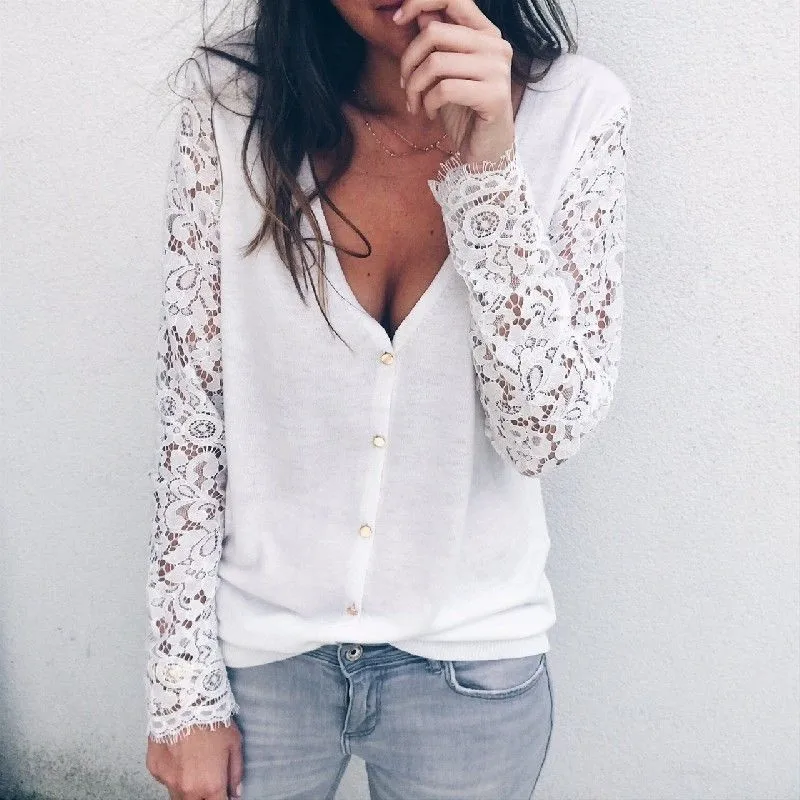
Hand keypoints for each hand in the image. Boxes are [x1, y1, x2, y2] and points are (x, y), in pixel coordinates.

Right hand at [146, 722, 242, 799]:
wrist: (184, 702)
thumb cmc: (212, 721)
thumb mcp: (234, 743)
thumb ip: (235, 772)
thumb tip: (236, 792)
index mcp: (210, 785)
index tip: (224, 794)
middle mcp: (187, 789)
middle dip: (204, 797)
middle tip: (208, 780)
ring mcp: (168, 782)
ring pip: (178, 796)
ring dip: (188, 789)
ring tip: (194, 767)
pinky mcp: (155, 771)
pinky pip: (165, 780)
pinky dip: (173, 774)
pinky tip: (179, 755)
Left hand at [395, 0, 515, 163]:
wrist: (485, 152)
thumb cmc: (463, 111)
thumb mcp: (444, 73)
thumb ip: (437, 42)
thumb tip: (418, 13)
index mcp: (486, 33)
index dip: (419, 1)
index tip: (397, 20)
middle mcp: (496, 46)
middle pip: (435, 32)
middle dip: (408, 60)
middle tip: (404, 85)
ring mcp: (498, 70)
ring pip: (436, 62)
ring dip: (415, 87)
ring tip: (414, 103)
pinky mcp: (494, 96)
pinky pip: (445, 90)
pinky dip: (428, 103)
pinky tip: (429, 114)